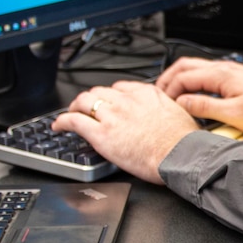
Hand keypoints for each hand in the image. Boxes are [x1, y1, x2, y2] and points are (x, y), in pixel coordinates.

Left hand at [53, 80, 200, 183]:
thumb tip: (166, 113)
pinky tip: (58, 125)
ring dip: (75, 106)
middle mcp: (126, 100)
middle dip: (91, 99)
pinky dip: (63, 121)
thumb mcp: (179, 113)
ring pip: (84, 102)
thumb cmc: (184, 141)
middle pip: (99, 92)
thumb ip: (166, 108)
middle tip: (86, 107)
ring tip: (71, 113)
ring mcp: (112, 116)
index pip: (119, 87)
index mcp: (145, 94)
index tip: (108, 101)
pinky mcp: (101, 134)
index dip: (110, 95)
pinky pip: (74, 121)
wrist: (180, 155)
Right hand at [155, 57, 242, 134]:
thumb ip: (205, 106)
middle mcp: (223, 68)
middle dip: (168, 79)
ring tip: (171, 95)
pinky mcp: (235, 78)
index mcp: (220, 75)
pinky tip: (193, 94)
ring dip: (180, 79)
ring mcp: (229, 71)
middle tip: (157, 95)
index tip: (160, 103)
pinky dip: (193, 82)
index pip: (183, 76)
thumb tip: (183, 103)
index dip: (167, 89)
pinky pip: (206, 75)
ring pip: (196, 68)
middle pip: (185, 66)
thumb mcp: (235, 114)